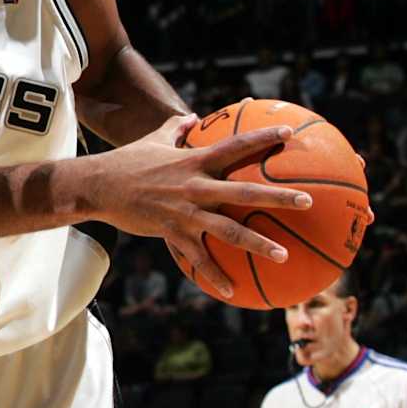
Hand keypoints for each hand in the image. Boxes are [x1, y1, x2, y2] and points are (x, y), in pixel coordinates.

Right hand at [87, 113, 315, 298]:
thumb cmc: (127, 161)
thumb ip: (176, 128)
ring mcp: (185, 212)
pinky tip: (233, 291)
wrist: (98, 186)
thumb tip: (193, 116)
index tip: (291, 134)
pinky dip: (215, 275)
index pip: (236, 146)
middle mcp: (195, 186)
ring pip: (229, 230)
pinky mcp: (172, 233)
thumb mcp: (152, 140)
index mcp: (194, 161)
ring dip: (259, 243)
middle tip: (308, 201)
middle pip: (245, 192)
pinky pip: (198, 258)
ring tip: (285, 255)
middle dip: (278, 197)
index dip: (264, 138)